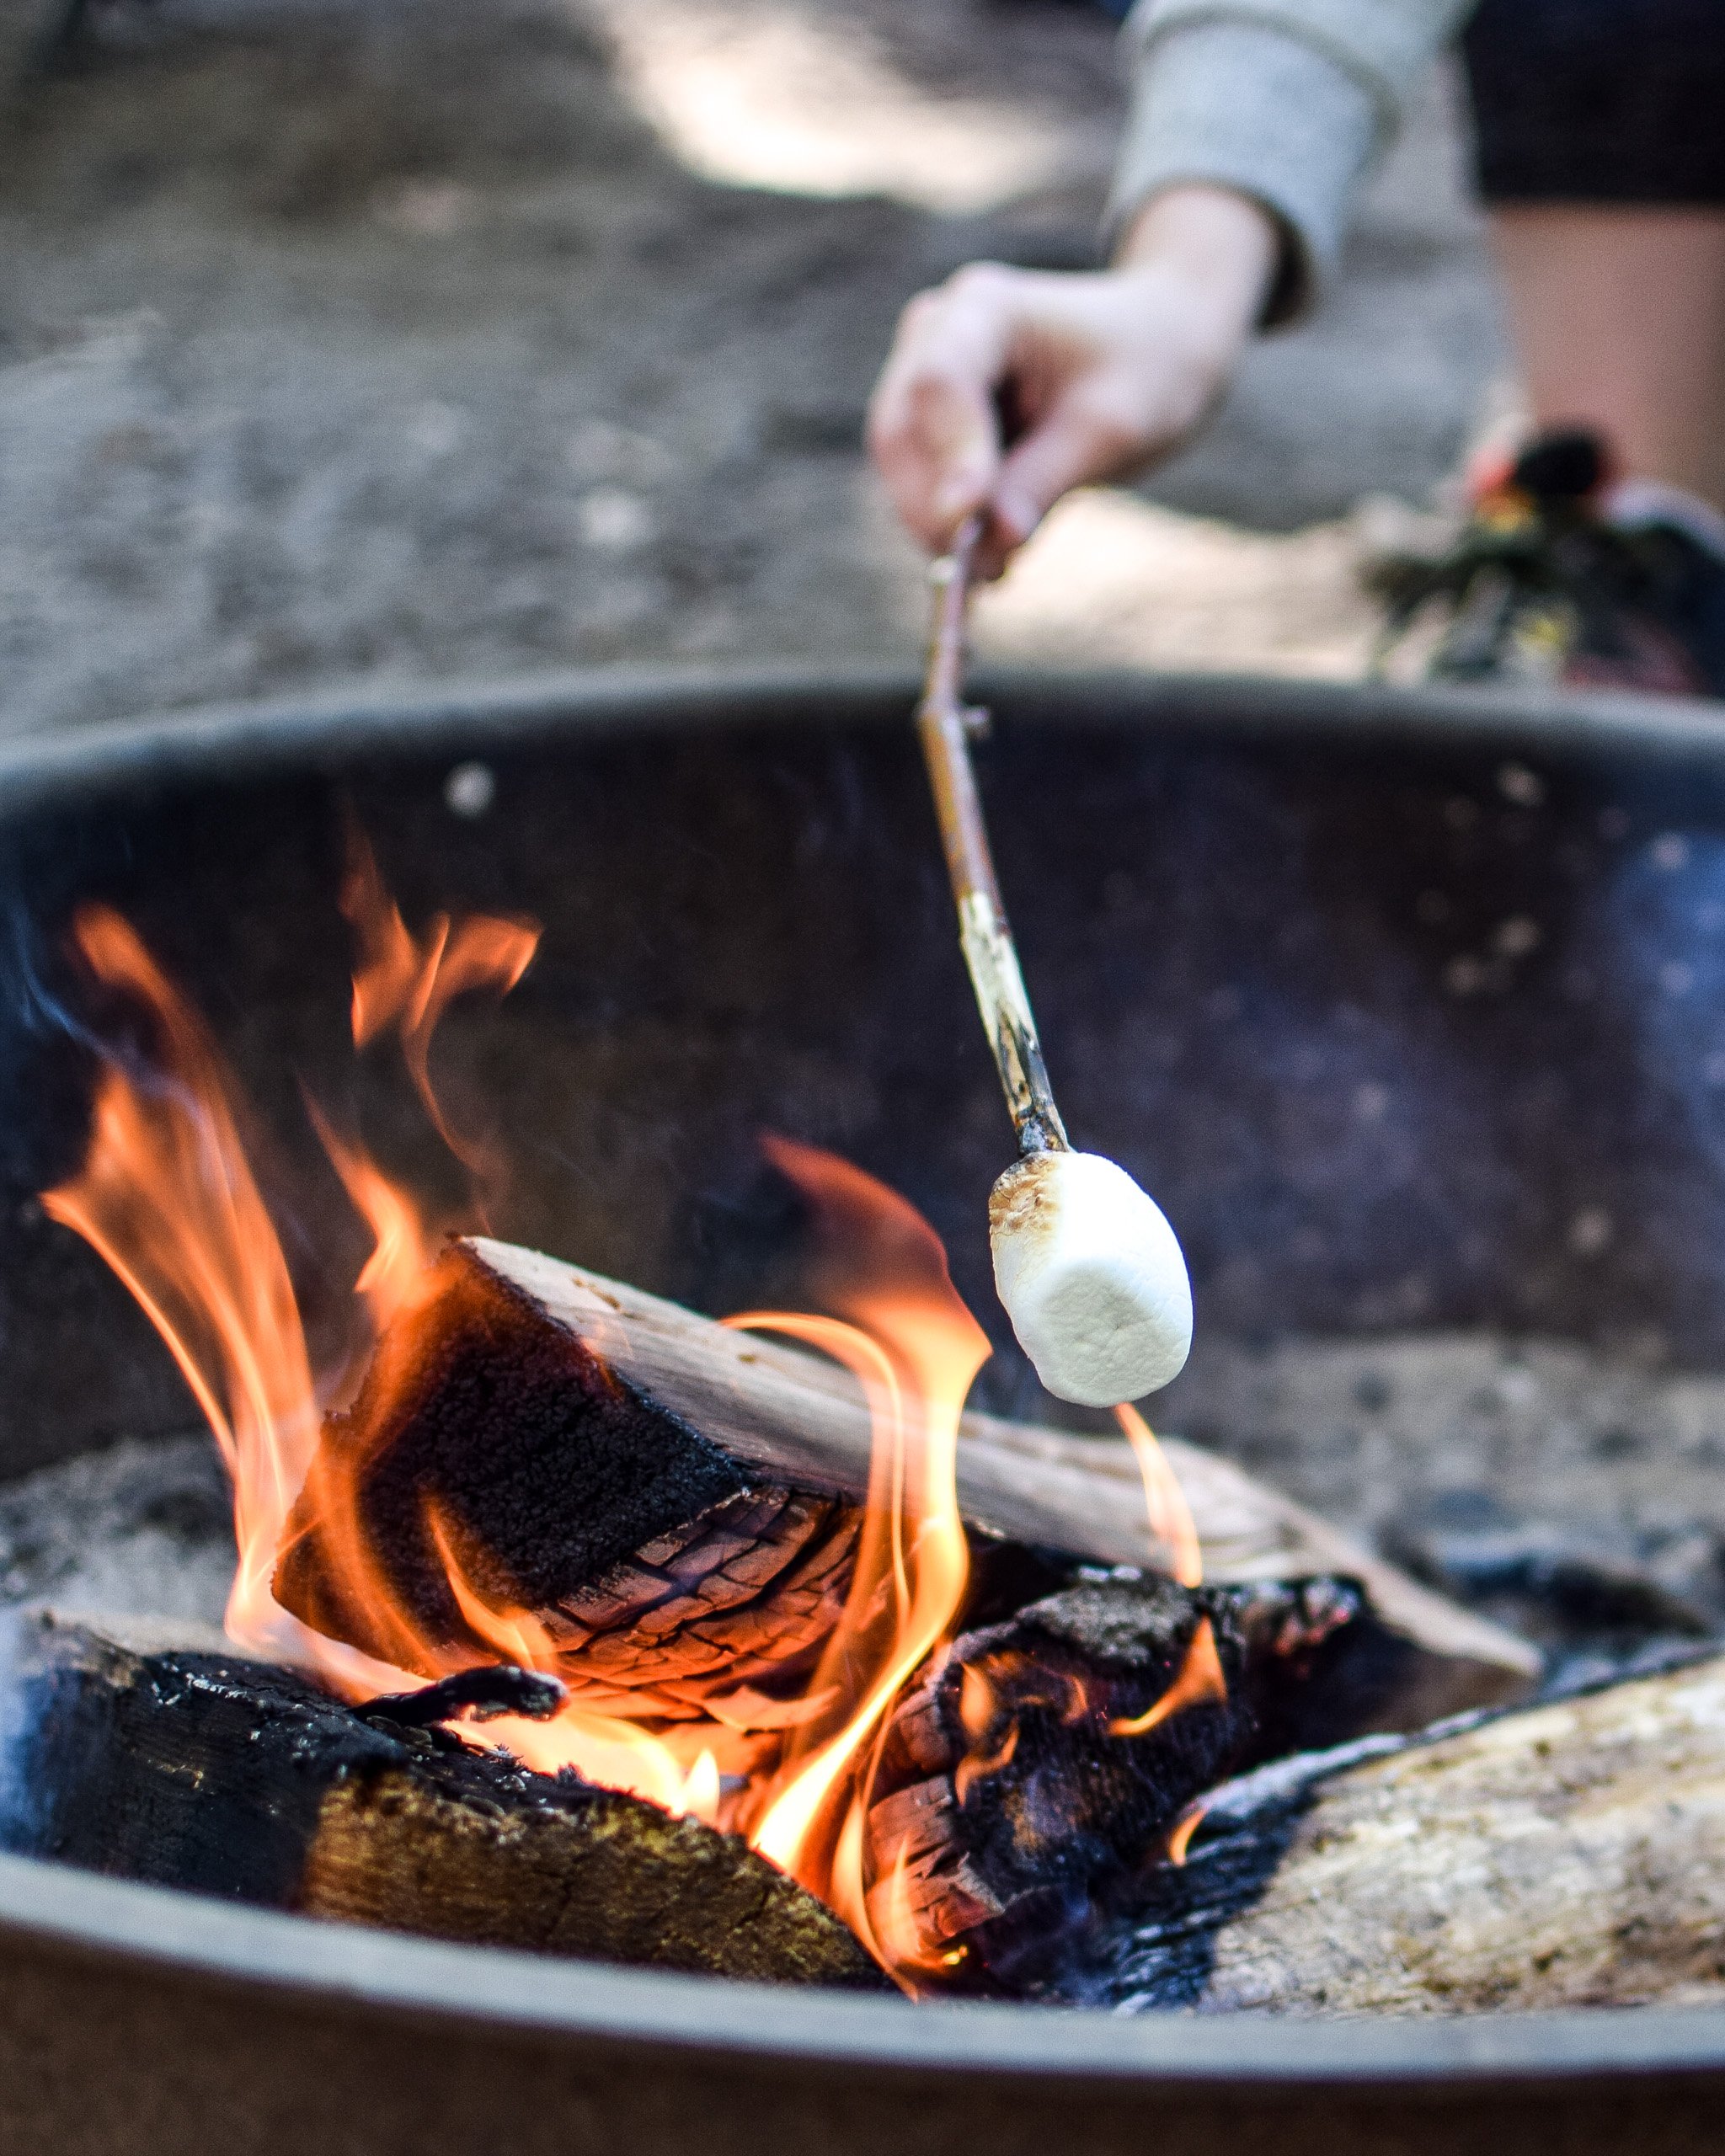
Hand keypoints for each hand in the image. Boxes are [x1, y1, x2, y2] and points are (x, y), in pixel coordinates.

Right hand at [868, 185, 1278, 576]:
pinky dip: (948, 527)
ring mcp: (924, 373)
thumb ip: (1042, 483)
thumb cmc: (1146, 370)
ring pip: (901, 467)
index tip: (966, 521)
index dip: (949, 456)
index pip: (940, 383)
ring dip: (938, 528)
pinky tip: (992, 558)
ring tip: (998, 570)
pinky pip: (918, 483)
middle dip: (935, 511)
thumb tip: (986, 547)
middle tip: (985, 571)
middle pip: (901, 432)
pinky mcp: (930, 421)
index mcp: (986, 307)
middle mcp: (938, 332)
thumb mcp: (1111, 429)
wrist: (1155, 348)